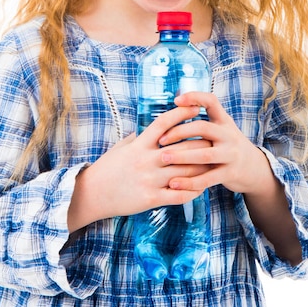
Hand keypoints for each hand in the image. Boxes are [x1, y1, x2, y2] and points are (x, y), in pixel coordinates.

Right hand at [68, 104, 211, 230]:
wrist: (92, 194)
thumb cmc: (108, 167)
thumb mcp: (122, 146)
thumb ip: (140, 135)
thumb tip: (157, 125)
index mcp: (139, 144)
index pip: (164, 123)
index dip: (182, 113)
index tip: (197, 108)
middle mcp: (146, 160)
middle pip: (182, 147)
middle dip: (201, 142)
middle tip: (215, 137)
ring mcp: (149, 180)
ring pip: (184, 171)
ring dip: (202, 167)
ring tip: (214, 162)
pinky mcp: (150, 198)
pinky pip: (178, 195)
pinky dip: (192, 190)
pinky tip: (202, 187)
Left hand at [157, 92, 271, 195]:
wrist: (253, 168)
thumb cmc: (227, 145)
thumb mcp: (221, 129)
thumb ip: (204, 121)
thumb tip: (176, 105)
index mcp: (224, 121)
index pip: (211, 101)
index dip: (195, 97)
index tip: (176, 100)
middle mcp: (229, 135)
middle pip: (203, 127)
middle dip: (179, 132)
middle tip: (161, 140)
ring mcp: (231, 154)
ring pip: (204, 154)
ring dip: (182, 156)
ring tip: (163, 158)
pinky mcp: (230, 173)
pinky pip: (208, 178)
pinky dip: (190, 182)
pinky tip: (173, 183)